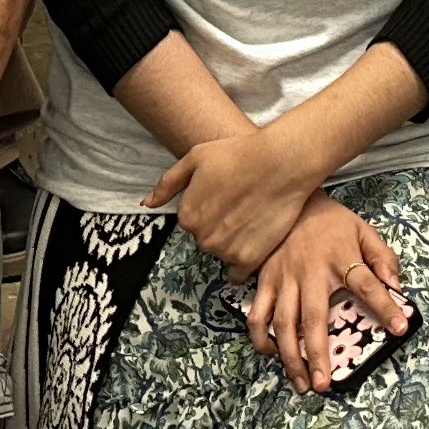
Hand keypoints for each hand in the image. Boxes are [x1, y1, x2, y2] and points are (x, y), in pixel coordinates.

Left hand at [147, 118, 326, 274]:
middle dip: (219, 226)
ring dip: (232, 243)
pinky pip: (238, 273)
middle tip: (239, 205)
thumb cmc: (238, 155)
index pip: (192, 221)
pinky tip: (254, 241)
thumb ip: (168, 183)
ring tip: (251, 217)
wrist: (281, 164)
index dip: (209, 207)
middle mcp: (202, 238)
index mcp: (187, 215)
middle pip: (207, 239)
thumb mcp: (195, 157)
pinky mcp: (250, 260)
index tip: (225, 195)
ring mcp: (226, 252)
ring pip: (222, 254)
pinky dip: (243, 262)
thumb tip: (147, 204)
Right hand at [245, 193, 406, 393]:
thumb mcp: (363, 230)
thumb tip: (397, 286)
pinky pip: (257, 314)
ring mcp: (284, 278)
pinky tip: (273, 354)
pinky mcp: (265, 280)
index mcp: (341, 258)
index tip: (400, 328)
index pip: (367, 284)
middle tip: (324, 384)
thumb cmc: (331, 222)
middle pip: (314, 317)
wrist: (292, 199)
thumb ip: (382, 257)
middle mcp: (311, 272)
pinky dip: (261, 337)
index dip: (385, 306)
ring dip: (290, 357)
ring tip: (302, 383)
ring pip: (282, 323)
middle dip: (318, 354)